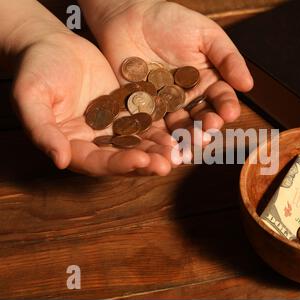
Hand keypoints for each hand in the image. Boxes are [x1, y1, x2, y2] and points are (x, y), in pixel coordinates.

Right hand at [13, 31, 178, 175]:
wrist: (55, 45)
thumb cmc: (36, 69)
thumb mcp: (31, 97)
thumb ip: (42, 130)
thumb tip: (60, 161)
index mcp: (71, 146)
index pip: (96, 162)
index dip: (119, 163)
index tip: (141, 160)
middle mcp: (94, 142)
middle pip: (122, 159)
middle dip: (145, 163)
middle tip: (167, 165)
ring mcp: (112, 128)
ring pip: (138, 145)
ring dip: (158, 151)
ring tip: (178, 153)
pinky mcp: (127, 113)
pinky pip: (146, 124)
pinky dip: (161, 131)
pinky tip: (178, 133)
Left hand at [80, 0, 253, 143]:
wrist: (129, 16)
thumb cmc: (172, 21)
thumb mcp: (206, 34)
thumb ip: (227, 58)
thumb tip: (248, 85)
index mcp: (209, 83)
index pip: (221, 99)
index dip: (226, 107)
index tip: (229, 113)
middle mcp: (190, 99)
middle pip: (201, 118)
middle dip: (204, 128)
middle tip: (205, 135)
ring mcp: (166, 107)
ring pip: (178, 127)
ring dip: (183, 139)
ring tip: (186, 148)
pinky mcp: (143, 111)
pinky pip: (151, 127)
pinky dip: (157, 138)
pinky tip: (163, 146)